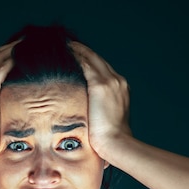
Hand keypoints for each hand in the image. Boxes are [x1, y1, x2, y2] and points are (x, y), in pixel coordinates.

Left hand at [69, 41, 131, 159]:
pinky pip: (86, 63)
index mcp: (121, 89)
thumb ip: (99, 111)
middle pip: (99, 61)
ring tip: (66, 45)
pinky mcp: (100, 85)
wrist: (116, 143)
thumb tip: (88, 116)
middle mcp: (118, 81)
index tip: (79, 57)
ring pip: (92, 58)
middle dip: (85, 52)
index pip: (104, 70)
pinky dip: (77, 55)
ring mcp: (110, 82)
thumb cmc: (110, 139)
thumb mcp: (107, 120)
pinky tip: (67, 50)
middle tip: (70, 45)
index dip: (92, 62)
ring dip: (79, 50)